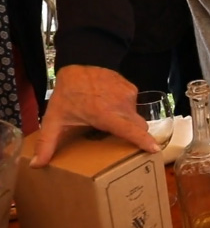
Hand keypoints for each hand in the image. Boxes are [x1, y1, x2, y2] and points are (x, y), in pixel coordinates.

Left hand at [31, 65, 156, 167]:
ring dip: (126, 120)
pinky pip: (133, 104)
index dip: (143, 141)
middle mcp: (122, 105)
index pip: (130, 130)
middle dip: (134, 134)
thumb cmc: (68, 93)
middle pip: (138, 127)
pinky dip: (125, 108)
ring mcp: (129, 95)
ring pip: (135, 116)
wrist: (81, 62)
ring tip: (108, 116)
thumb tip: (37, 165)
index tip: (155, 150)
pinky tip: (110, 104)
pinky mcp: (132, 88)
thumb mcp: (54, 118)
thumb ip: (47, 142)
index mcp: (105, 115)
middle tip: (120, 137)